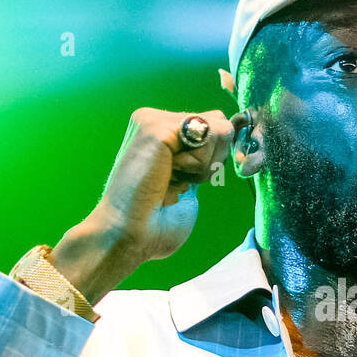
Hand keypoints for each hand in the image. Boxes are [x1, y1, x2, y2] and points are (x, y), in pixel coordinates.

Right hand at [49, 107, 243, 304]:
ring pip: (219, 128)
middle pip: (220, 123)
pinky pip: (209, 135)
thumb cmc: (156, 224)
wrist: (128, 237)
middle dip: (213, 160)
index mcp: (161, 131)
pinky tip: (167, 178)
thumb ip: (206, 154)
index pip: (214, 126)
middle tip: (176, 183)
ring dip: (205, 166)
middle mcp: (155, 119)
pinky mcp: (156, 127)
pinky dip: (198, 165)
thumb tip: (228, 129)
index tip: (182, 183)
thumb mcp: (191, 180)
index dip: (215, 158)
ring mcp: (154, 120)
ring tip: (168, 182)